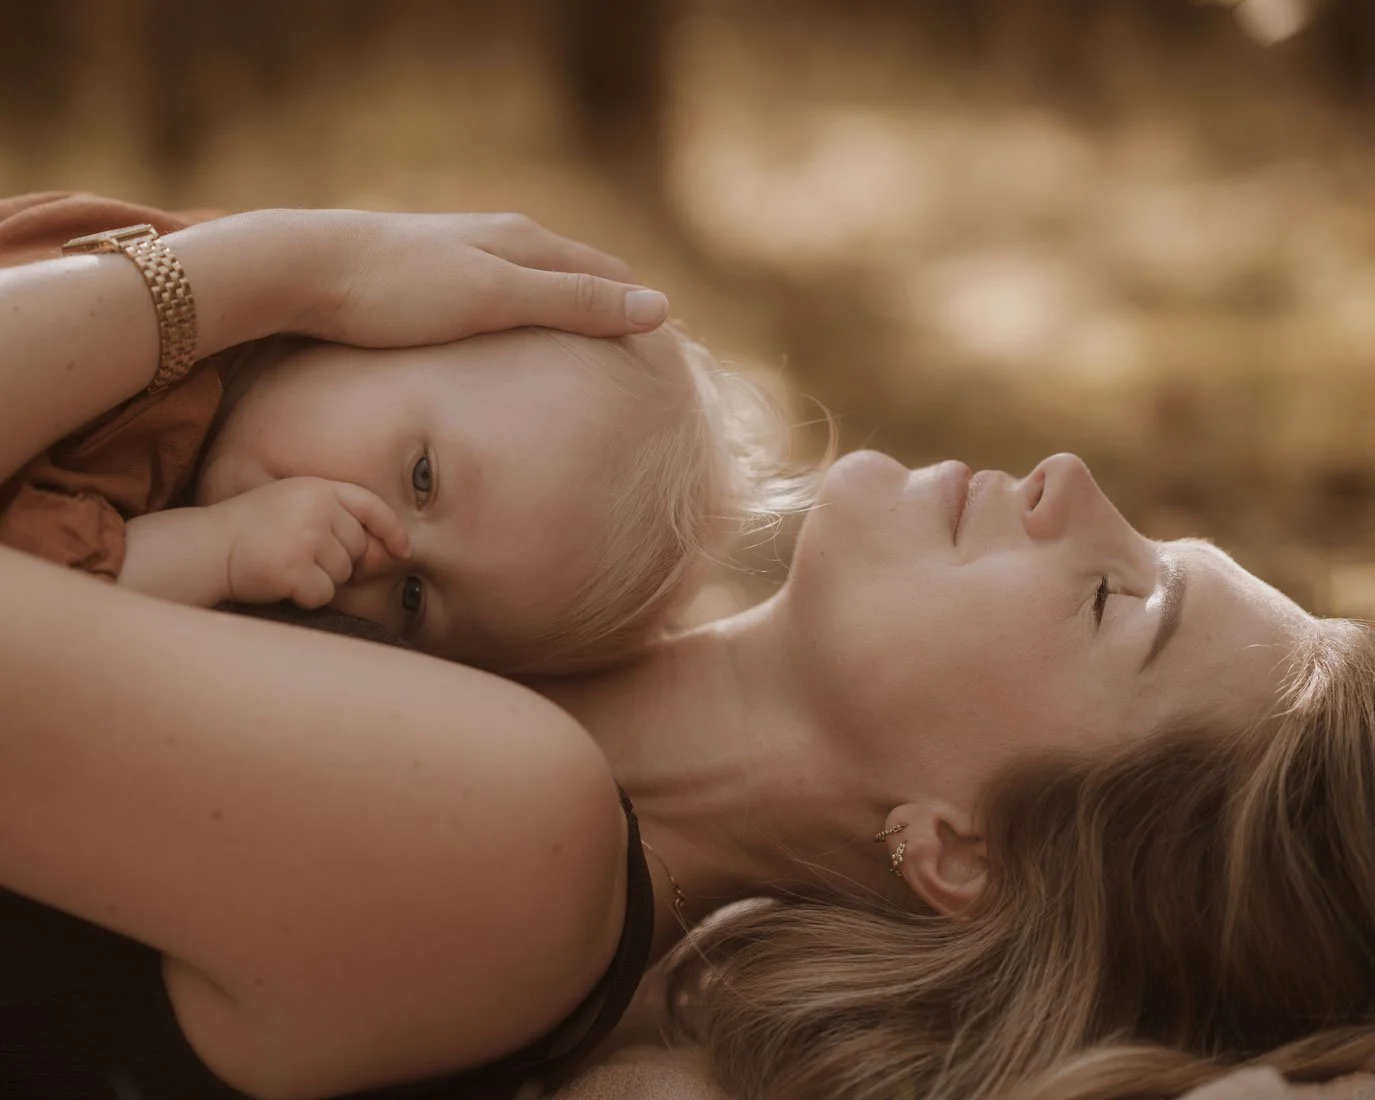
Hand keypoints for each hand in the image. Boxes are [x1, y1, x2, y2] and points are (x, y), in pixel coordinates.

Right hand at [216, 477, 410, 608]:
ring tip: (287, 566)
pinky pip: (324, 594)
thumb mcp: (295, 509)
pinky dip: (307, 597)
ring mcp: (305, 537)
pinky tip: (282, 584)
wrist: (207, 548)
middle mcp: (315, 508)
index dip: (391, 529)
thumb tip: (389, 556)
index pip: (370, 505)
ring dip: (321, 580)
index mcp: (317, 488)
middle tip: (299, 557)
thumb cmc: (253, 533)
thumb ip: (338, 524)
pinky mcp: (293, 567)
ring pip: (343, 574)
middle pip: (358, 548)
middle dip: (338, 562)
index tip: (403, 550)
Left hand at [290, 210, 668, 346]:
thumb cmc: (401, 288)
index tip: (667, 350)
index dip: (638, 307)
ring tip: (584, 356)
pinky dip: (523, 322)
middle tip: (636, 359)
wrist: (304, 269)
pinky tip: (511, 345)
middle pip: (574, 275)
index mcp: (525, 241)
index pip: (607, 271)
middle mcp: (498, 239)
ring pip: (534, 285)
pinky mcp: (429, 278)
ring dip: (563, 316)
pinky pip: (497, 299)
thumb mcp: (498, 298)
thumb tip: (659, 308)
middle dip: (607, 310)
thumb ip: (575, 302)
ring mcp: (463, 256)